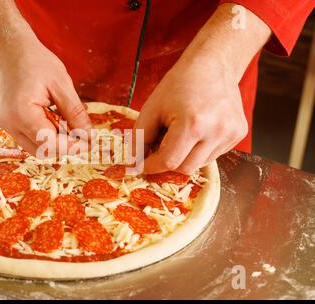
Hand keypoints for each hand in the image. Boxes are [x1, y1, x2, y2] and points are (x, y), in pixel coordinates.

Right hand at [0, 38, 90, 155]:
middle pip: (41, 152)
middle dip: (64, 147)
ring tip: (68, 125)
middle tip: (82, 136)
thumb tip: (87, 135)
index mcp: (22, 113)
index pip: (49, 144)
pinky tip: (54, 120)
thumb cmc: (35, 60)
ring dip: (54, 143)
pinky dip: (43, 135)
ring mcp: (4, 124)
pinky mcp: (5, 121)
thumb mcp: (62, 84)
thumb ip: (75, 113)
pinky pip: (27, 138)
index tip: (88, 142)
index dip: (71, 147)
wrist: (9, 48)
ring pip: (34, 148)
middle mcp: (9, 123)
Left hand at [135, 57, 247, 174]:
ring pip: (200, 164)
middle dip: (168, 162)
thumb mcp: (152, 107)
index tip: (141, 164)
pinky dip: (200, 150)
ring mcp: (231, 134)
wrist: (213, 64)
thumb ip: (140, 137)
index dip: (151, 165)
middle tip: (159, 148)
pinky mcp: (239, 134)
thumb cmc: (180, 83)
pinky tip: (197, 130)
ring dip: (185, 156)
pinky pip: (214, 154)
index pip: (169, 161)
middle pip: (186, 168)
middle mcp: (216, 132)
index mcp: (193, 124)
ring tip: (180, 133)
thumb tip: (135, 161)